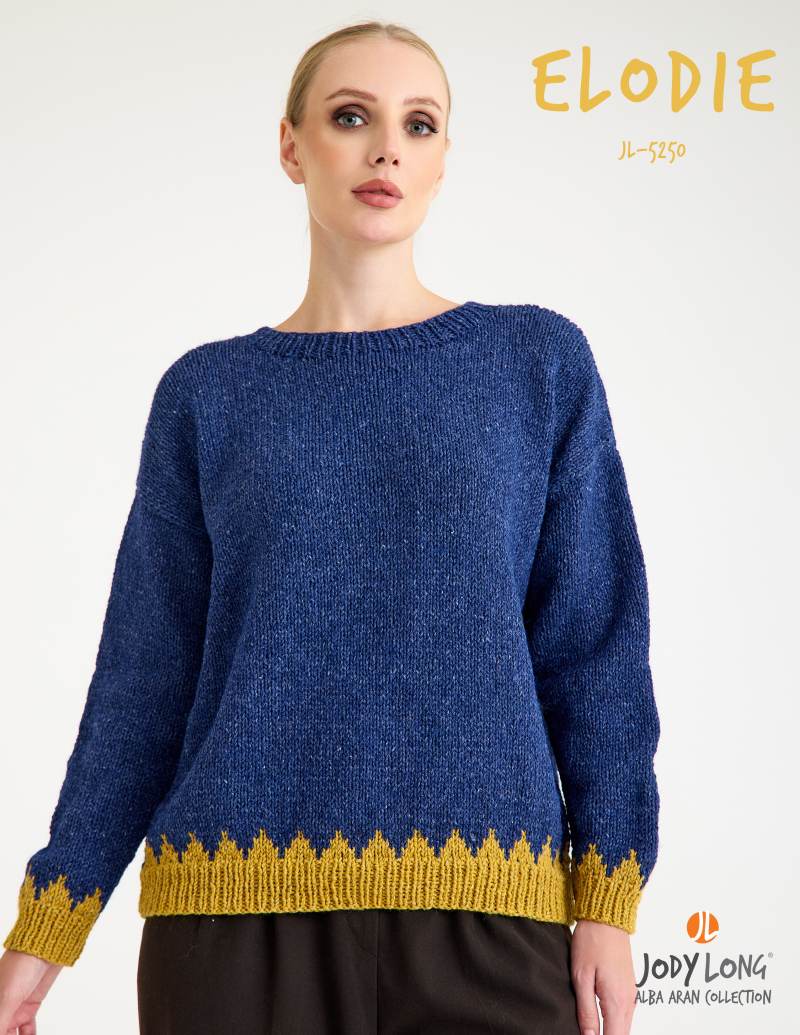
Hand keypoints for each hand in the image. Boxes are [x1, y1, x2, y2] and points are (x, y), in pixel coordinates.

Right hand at [0, 949, 63, 1033]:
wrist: (48, 947)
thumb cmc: (22, 964)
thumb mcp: (6, 1000)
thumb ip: (0, 1023)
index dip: (0, 1034)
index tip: (6, 1034)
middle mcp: (0, 1008)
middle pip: (1, 1031)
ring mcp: (14, 1008)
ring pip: (11, 1034)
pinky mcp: (29, 1007)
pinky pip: (26, 1029)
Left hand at [570, 919, 636, 1034]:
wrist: (607, 918)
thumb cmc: (592, 941)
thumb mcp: (581, 977)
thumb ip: (587, 1010)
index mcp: (617, 1001)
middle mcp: (628, 1000)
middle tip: (587, 1033)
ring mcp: (630, 994)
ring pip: (624, 1026)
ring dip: (610, 1031)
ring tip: (591, 1029)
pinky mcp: (628, 987)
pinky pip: (624, 1014)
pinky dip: (614, 1022)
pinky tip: (600, 1020)